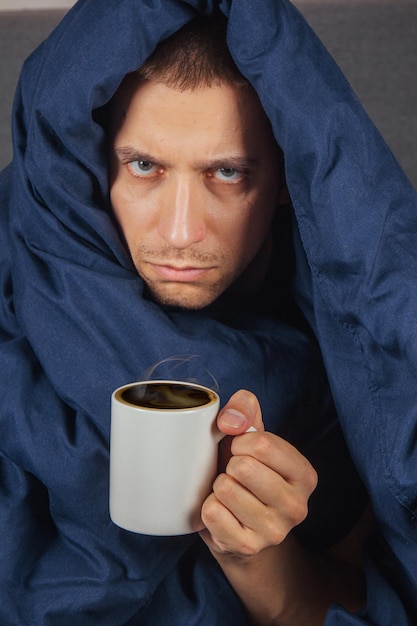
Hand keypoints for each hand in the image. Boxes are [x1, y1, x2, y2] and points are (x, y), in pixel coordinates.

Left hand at [200, 389, 317, 556]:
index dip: (240, 441)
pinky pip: (211, 513)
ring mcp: (274, 532)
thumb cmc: (245, 472)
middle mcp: (297, 507)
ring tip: (230, 493)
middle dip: (230, 465)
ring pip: (225, 489)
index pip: (262, 444)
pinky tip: (223, 512)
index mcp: (305, 475)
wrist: (238, 526)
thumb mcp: (250, 436)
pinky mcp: (247, 547)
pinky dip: (208, 508)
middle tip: (235, 475)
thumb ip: (245, 409)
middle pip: (243, 467)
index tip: (241, 450)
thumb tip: (230, 420)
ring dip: (218, 486)